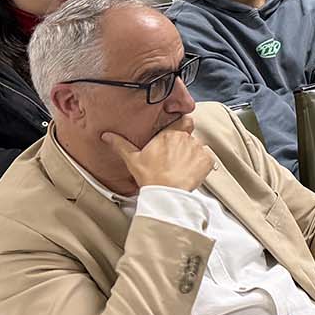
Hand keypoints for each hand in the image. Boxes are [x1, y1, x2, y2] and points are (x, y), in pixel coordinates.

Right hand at [101, 118, 215, 190]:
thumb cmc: (150, 177)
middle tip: (176, 157)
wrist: (166, 194)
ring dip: (193, 154)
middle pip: (190, 135)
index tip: (177, 133)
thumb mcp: (132, 159)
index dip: (181, 125)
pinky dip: (202, 164)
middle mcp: (186, 138)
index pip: (183, 120)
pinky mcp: (207, 160)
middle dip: (184, 143)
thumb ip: (121, 144)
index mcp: (169, 134)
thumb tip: (106, 135)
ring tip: (182, 167)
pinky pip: (208, 158)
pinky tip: (191, 172)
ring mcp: (198, 148)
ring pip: (198, 147)